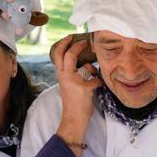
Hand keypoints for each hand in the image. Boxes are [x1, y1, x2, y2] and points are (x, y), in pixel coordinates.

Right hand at [52, 35, 101, 156]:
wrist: (73, 119)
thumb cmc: (73, 102)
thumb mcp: (68, 85)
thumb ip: (73, 73)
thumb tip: (87, 65)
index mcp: (60, 75)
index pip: (58, 55)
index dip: (63, 44)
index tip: (70, 37)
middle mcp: (65, 76)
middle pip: (68, 55)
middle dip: (77, 46)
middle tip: (84, 42)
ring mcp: (74, 82)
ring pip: (86, 66)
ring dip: (93, 69)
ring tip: (94, 74)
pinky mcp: (84, 88)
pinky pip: (97, 80)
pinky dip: (99, 83)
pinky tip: (97, 87)